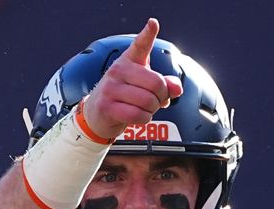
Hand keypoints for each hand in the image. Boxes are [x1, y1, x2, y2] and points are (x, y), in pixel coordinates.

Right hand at [82, 18, 182, 139]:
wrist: (97, 114)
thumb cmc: (124, 96)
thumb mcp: (144, 86)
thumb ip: (165, 85)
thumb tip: (176, 89)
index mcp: (129, 60)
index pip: (140, 45)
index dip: (148, 34)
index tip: (153, 23)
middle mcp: (119, 70)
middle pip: (156, 83)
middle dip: (161, 97)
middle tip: (154, 101)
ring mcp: (111, 88)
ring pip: (148, 101)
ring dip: (152, 110)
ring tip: (144, 109)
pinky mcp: (107, 106)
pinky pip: (138, 115)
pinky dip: (144, 119)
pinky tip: (138, 116)